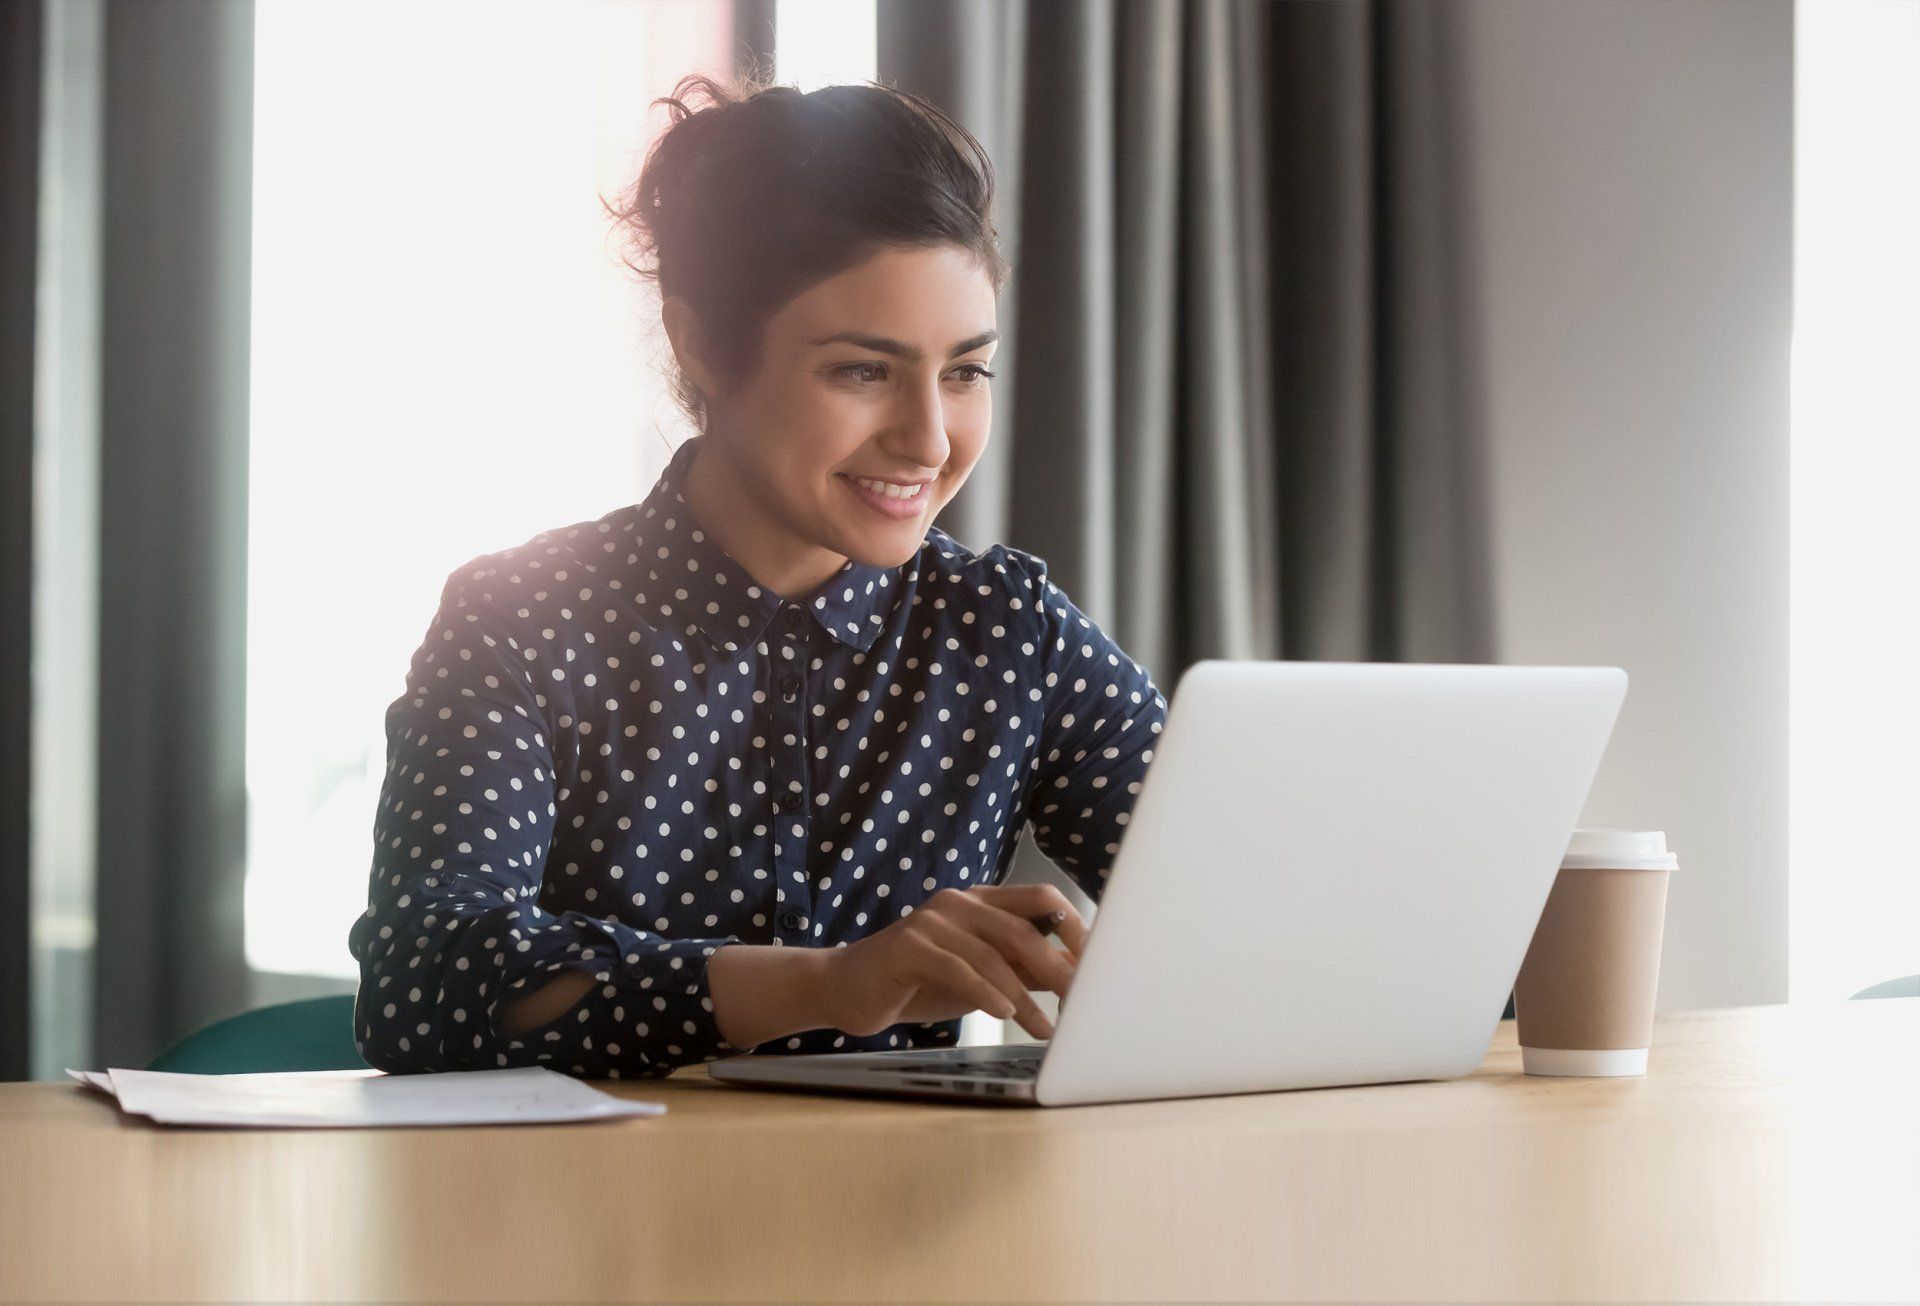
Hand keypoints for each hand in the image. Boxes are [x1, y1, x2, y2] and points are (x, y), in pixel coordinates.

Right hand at [820, 884, 1090, 1040]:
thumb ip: (1020, 968)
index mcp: (981, 901)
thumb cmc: (917, 981)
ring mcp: (932, 921)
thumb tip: (1073, 975)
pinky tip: (1004, 1014)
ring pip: (994, 956)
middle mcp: (960, 902)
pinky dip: (987, 993)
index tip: (1099, 965)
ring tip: (1044, 1030)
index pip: (1042, 899)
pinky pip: (959, 968)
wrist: (847, 988)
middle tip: (1082, 1004)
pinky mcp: (908, 946)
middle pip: (1024, 929)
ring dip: (1025, 999)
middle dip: (1058, 969)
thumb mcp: (978, 974)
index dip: (1074, 928)